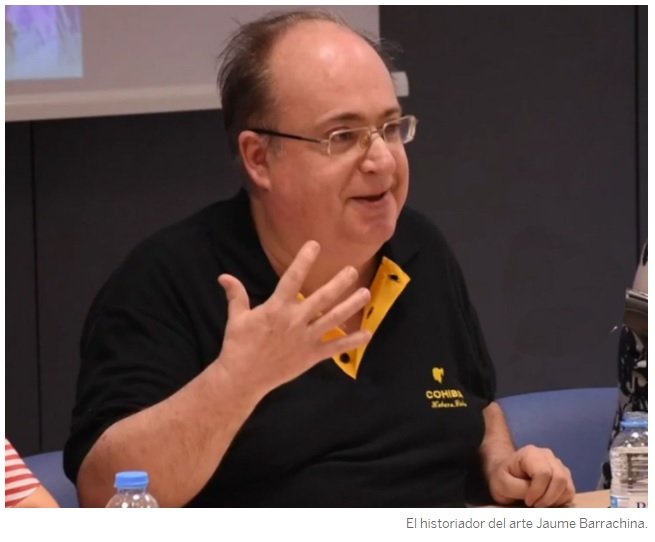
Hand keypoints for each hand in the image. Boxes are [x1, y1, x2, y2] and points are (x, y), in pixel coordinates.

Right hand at [216, 240, 371, 397]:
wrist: (243, 378)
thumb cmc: (239, 345)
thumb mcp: (236, 318)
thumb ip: (236, 295)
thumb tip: (224, 277)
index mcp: (276, 308)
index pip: (292, 279)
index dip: (303, 260)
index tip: (315, 245)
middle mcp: (295, 320)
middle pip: (322, 298)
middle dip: (339, 283)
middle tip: (353, 270)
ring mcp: (306, 338)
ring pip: (334, 319)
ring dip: (351, 306)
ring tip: (366, 293)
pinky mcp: (311, 356)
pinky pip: (335, 347)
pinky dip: (352, 341)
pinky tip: (367, 334)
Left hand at [488, 445, 574, 506]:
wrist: (505, 473)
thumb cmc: (502, 478)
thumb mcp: (503, 484)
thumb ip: (520, 489)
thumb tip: (539, 497)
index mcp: (530, 454)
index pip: (543, 473)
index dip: (537, 491)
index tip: (527, 501)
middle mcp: (547, 455)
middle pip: (560, 479)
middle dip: (548, 498)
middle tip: (535, 506)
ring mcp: (557, 464)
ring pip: (567, 486)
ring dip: (555, 500)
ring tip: (540, 504)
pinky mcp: (564, 475)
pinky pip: (570, 491)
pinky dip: (561, 501)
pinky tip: (547, 502)